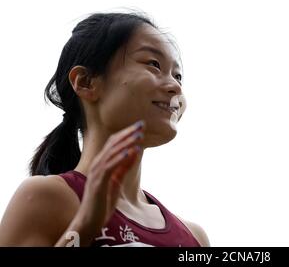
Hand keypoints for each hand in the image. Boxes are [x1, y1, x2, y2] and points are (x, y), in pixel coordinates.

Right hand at [75, 120, 145, 235]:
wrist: (88, 222)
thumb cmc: (101, 204)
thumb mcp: (116, 182)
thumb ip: (123, 168)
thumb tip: (134, 153)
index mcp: (100, 164)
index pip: (113, 143)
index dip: (126, 133)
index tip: (140, 126)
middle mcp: (96, 165)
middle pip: (113, 144)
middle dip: (128, 133)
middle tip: (142, 124)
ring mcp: (96, 173)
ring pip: (112, 152)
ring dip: (127, 142)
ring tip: (139, 135)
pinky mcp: (98, 183)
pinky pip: (110, 167)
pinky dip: (121, 158)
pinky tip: (132, 151)